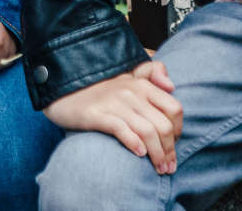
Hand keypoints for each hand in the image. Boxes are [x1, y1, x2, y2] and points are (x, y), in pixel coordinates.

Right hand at [43, 60, 182, 174]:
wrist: (63, 90)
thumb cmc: (98, 89)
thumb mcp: (126, 76)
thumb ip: (150, 73)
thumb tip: (171, 85)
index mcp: (141, 84)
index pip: (174, 108)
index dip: (179, 130)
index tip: (173, 145)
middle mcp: (131, 92)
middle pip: (164, 126)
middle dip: (170, 150)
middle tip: (168, 166)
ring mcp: (114, 103)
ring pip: (148, 132)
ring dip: (157, 155)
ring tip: (159, 168)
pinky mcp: (97, 115)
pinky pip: (122, 131)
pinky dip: (134, 144)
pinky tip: (139, 154)